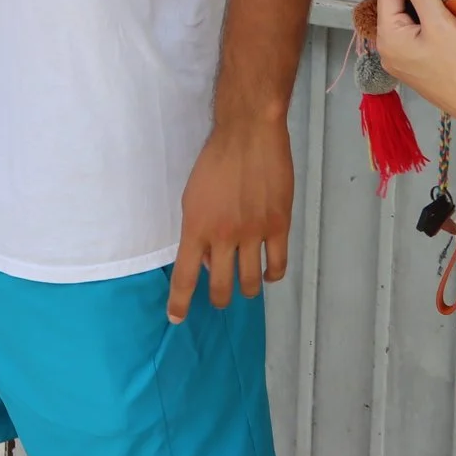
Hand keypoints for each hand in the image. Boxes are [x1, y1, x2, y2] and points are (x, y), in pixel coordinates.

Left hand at [168, 114, 293, 322]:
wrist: (248, 136)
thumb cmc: (214, 162)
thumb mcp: (192, 196)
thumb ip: (197, 230)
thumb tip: (205, 261)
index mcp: (195, 227)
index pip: (184, 275)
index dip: (180, 302)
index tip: (177, 319)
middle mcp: (223, 236)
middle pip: (221, 286)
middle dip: (218, 299)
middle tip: (219, 299)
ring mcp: (253, 233)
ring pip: (251, 281)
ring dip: (247, 289)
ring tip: (245, 287)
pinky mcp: (279, 227)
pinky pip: (278, 265)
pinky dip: (273, 275)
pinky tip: (269, 273)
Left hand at [374, 0, 455, 133]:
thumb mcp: (442, 22)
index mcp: (387, 37)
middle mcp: (387, 51)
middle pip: (394, 8)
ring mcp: (401, 63)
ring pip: (406, 23)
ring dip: (421, 11)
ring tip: (444, 4)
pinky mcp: (417, 69)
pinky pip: (415, 38)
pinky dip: (426, 27)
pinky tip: (444, 26)